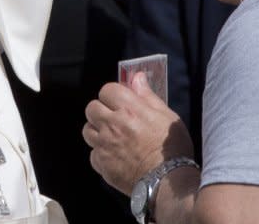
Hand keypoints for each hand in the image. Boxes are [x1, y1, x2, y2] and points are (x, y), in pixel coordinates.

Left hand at [83, 72, 193, 194]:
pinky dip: (101, 153)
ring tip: (112, 136)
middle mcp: (112, 125)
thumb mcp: (166, 115)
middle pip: (92, 108)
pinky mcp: (102, 164)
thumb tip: (136, 77)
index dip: (113, 94)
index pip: (107, 90)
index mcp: (129, 109)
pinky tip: (115, 155)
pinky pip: (92, 153)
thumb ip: (147, 96)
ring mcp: (105, 145)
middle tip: (114, 117)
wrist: (167, 180)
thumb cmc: (171, 147)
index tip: (121, 100)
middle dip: (102, 109)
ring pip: (87, 130)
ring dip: (97, 130)